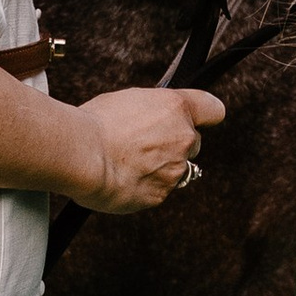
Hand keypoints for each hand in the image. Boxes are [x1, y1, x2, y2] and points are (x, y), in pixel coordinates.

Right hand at [74, 82, 224, 214]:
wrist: (81, 154)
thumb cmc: (95, 123)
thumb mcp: (128, 101)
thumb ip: (153, 111)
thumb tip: (153, 119)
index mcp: (176, 108)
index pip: (213, 110)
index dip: (205, 114)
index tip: (198, 118)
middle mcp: (184, 138)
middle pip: (192, 142)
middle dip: (174, 144)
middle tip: (143, 143)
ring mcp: (175, 169)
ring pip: (175, 169)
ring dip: (158, 167)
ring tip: (126, 161)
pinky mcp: (161, 195)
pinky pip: (158, 189)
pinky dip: (144, 185)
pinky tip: (122, 177)